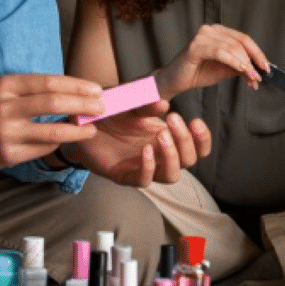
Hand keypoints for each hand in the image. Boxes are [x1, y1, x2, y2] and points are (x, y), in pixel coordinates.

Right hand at [0, 74, 103, 176]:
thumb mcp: (0, 90)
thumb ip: (30, 90)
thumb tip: (70, 91)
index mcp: (5, 86)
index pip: (49, 82)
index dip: (77, 85)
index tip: (96, 89)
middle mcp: (4, 107)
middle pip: (54, 103)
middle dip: (83, 104)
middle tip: (100, 107)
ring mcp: (5, 133)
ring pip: (52, 131)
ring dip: (77, 130)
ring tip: (91, 129)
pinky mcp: (6, 155)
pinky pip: (41, 150)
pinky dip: (57, 145)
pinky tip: (67, 141)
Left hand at [66, 100, 212, 187]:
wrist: (82, 124)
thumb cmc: (110, 114)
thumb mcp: (131, 104)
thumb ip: (146, 106)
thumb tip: (163, 104)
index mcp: (167, 137)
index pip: (196, 146)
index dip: (202, 139)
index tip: (195, 121)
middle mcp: (159, 155)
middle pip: (188, 160)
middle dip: (185, 141)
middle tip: (174, 120)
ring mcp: (143, 167)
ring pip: (171, 175)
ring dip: (172, 156)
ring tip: (162, 136)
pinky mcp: (123, 175)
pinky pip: (144, 181)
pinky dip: (148, 167)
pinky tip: (145, 151)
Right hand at [155, 24, 268, 100]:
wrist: (175, 82)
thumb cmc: (197, 73)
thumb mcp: (225, 70)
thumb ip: (240, 66)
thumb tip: (258, 70)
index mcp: (219, 32)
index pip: (244, 39)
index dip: (257, 53)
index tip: (267, 68)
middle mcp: (211, 30)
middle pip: (240, 42)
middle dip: (253, 61)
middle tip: (258, 77)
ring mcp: (202, 36)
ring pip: (232, 48)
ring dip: (245, 65)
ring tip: (251, 78)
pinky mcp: (195, 46)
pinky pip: (220, 52)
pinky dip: (233, 61)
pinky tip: (241, 70)